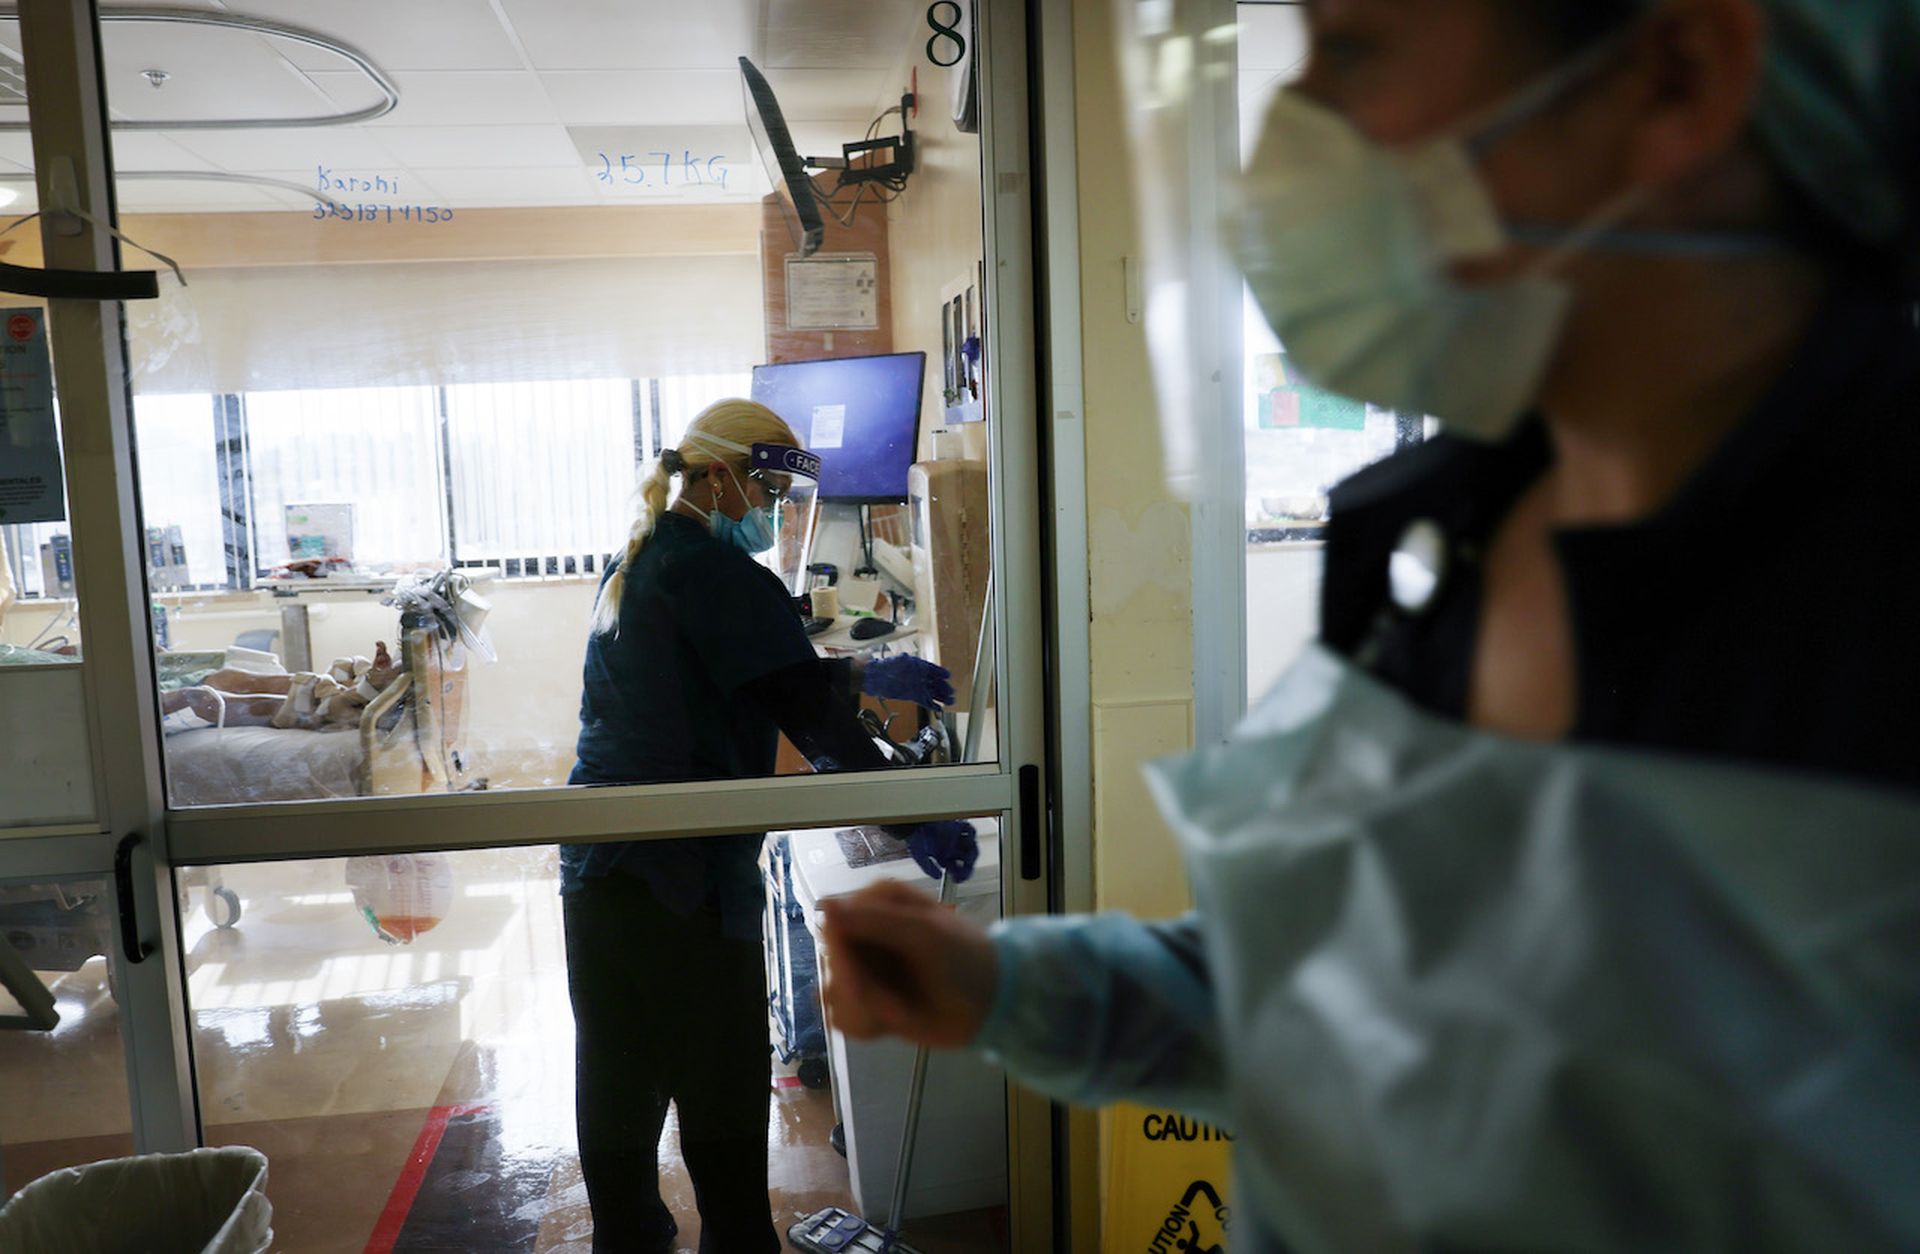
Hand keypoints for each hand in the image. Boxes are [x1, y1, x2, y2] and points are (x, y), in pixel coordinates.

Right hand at [821, 880, 996, 1046]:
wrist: (991, 1002)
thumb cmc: (963, 957)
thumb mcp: (923, 933)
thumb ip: (874, 920)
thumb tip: (824, 905)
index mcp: (875, 903)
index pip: (832, 930)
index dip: (844, 964)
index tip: (867, 989)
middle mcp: (862, 931)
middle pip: (831, 967)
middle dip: (859, 994)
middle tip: (895, 1007)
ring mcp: (863, 966)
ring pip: (833, 995)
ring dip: (864, 1013)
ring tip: (900, 1014)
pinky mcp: (866, 998)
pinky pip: (842, 1017)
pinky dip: (866, 1026)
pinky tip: (893, 1024)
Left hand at [862, 654, 955, 708]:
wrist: (875, 677)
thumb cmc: (886, 666)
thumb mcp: (895, 660)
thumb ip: (903, 660)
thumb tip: (905, 658)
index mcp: (917, 666)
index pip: (931, 669)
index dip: (939, 672)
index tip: (947, 675)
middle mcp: (918, 677)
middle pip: (934, 682)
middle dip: (943, 688)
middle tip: (952, 692)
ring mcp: (916, 687)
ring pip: (931, 693)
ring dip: (941, 697)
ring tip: (950, 701)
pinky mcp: (912, 696)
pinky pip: (924, 701)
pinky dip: (931, 705)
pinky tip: (938, 708)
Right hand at [901, 819, 976, 881]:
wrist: (915, 822)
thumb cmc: (915, 838)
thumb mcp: (920, 857)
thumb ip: (928, 868)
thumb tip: (937, 876)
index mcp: (945, 857)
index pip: (957, 869)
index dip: (959, 876)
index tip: (957, 879)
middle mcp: (952, 848)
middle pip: (967, 860)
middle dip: (968, 867)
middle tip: (965, 868)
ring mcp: (956, 838)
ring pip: (971, 847)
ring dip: (972, 853)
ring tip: (967, 856)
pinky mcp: (957, 826)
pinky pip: (969, 830)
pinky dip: (971, 834)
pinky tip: (966, 838)